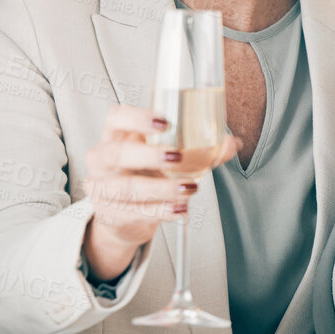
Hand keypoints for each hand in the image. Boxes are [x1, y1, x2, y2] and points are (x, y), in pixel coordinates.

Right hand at [80, 104, 239, 280]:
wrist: (121, 216)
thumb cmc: (143, 175)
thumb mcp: (163, 157)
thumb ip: (198, 149)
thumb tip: (232, 143)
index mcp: (115, 135)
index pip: (117, 118)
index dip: (137, 117)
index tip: (164, 121)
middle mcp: (102, 160)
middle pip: (118, 153)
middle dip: (149, 155)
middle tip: (178, 156)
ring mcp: (103, 189)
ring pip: (127, 187)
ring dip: (161, 188)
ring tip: (189, 188)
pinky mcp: (111, 215)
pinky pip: (135, 213)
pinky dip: (161, 211)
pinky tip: (180, 209)